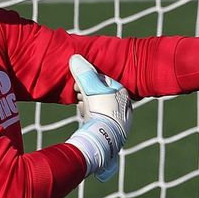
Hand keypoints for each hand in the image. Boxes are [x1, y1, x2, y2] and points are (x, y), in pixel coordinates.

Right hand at [66, 54, 131, 181]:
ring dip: (86, 104)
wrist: (104, 140)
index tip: (76, 84)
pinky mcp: (111, 131)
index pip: (101, 80)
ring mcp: (118, 120)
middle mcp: (123, 106)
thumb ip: (83, 73)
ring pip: (98, 106)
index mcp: (122, 93)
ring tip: (81, 106)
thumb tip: (75, 57)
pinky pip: (98, 118)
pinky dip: (90, 115)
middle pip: (99, 93)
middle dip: (86, 92)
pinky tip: (85, 116)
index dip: (86, 80)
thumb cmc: (101, 111)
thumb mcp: (91, 88)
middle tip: (77, 95)